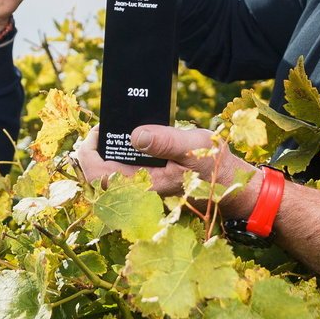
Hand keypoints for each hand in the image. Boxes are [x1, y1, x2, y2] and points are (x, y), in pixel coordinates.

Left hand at [72, 125, 257, 218]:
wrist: (231, 184)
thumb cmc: (214, 168)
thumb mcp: (193, 147)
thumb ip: (166, 141)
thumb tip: (135, 136)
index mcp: (145, 187)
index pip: (99, 178)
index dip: (88, 154)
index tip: (97, 131)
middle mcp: (140, 192)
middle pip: (98, 176)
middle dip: (94, 151)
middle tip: (103, 126)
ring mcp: (143, 189)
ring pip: (109, 174)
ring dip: (106, 153)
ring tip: (112, 129)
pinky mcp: (149, 183)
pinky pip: (124, 171)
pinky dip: (120, 155)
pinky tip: (127, 139)